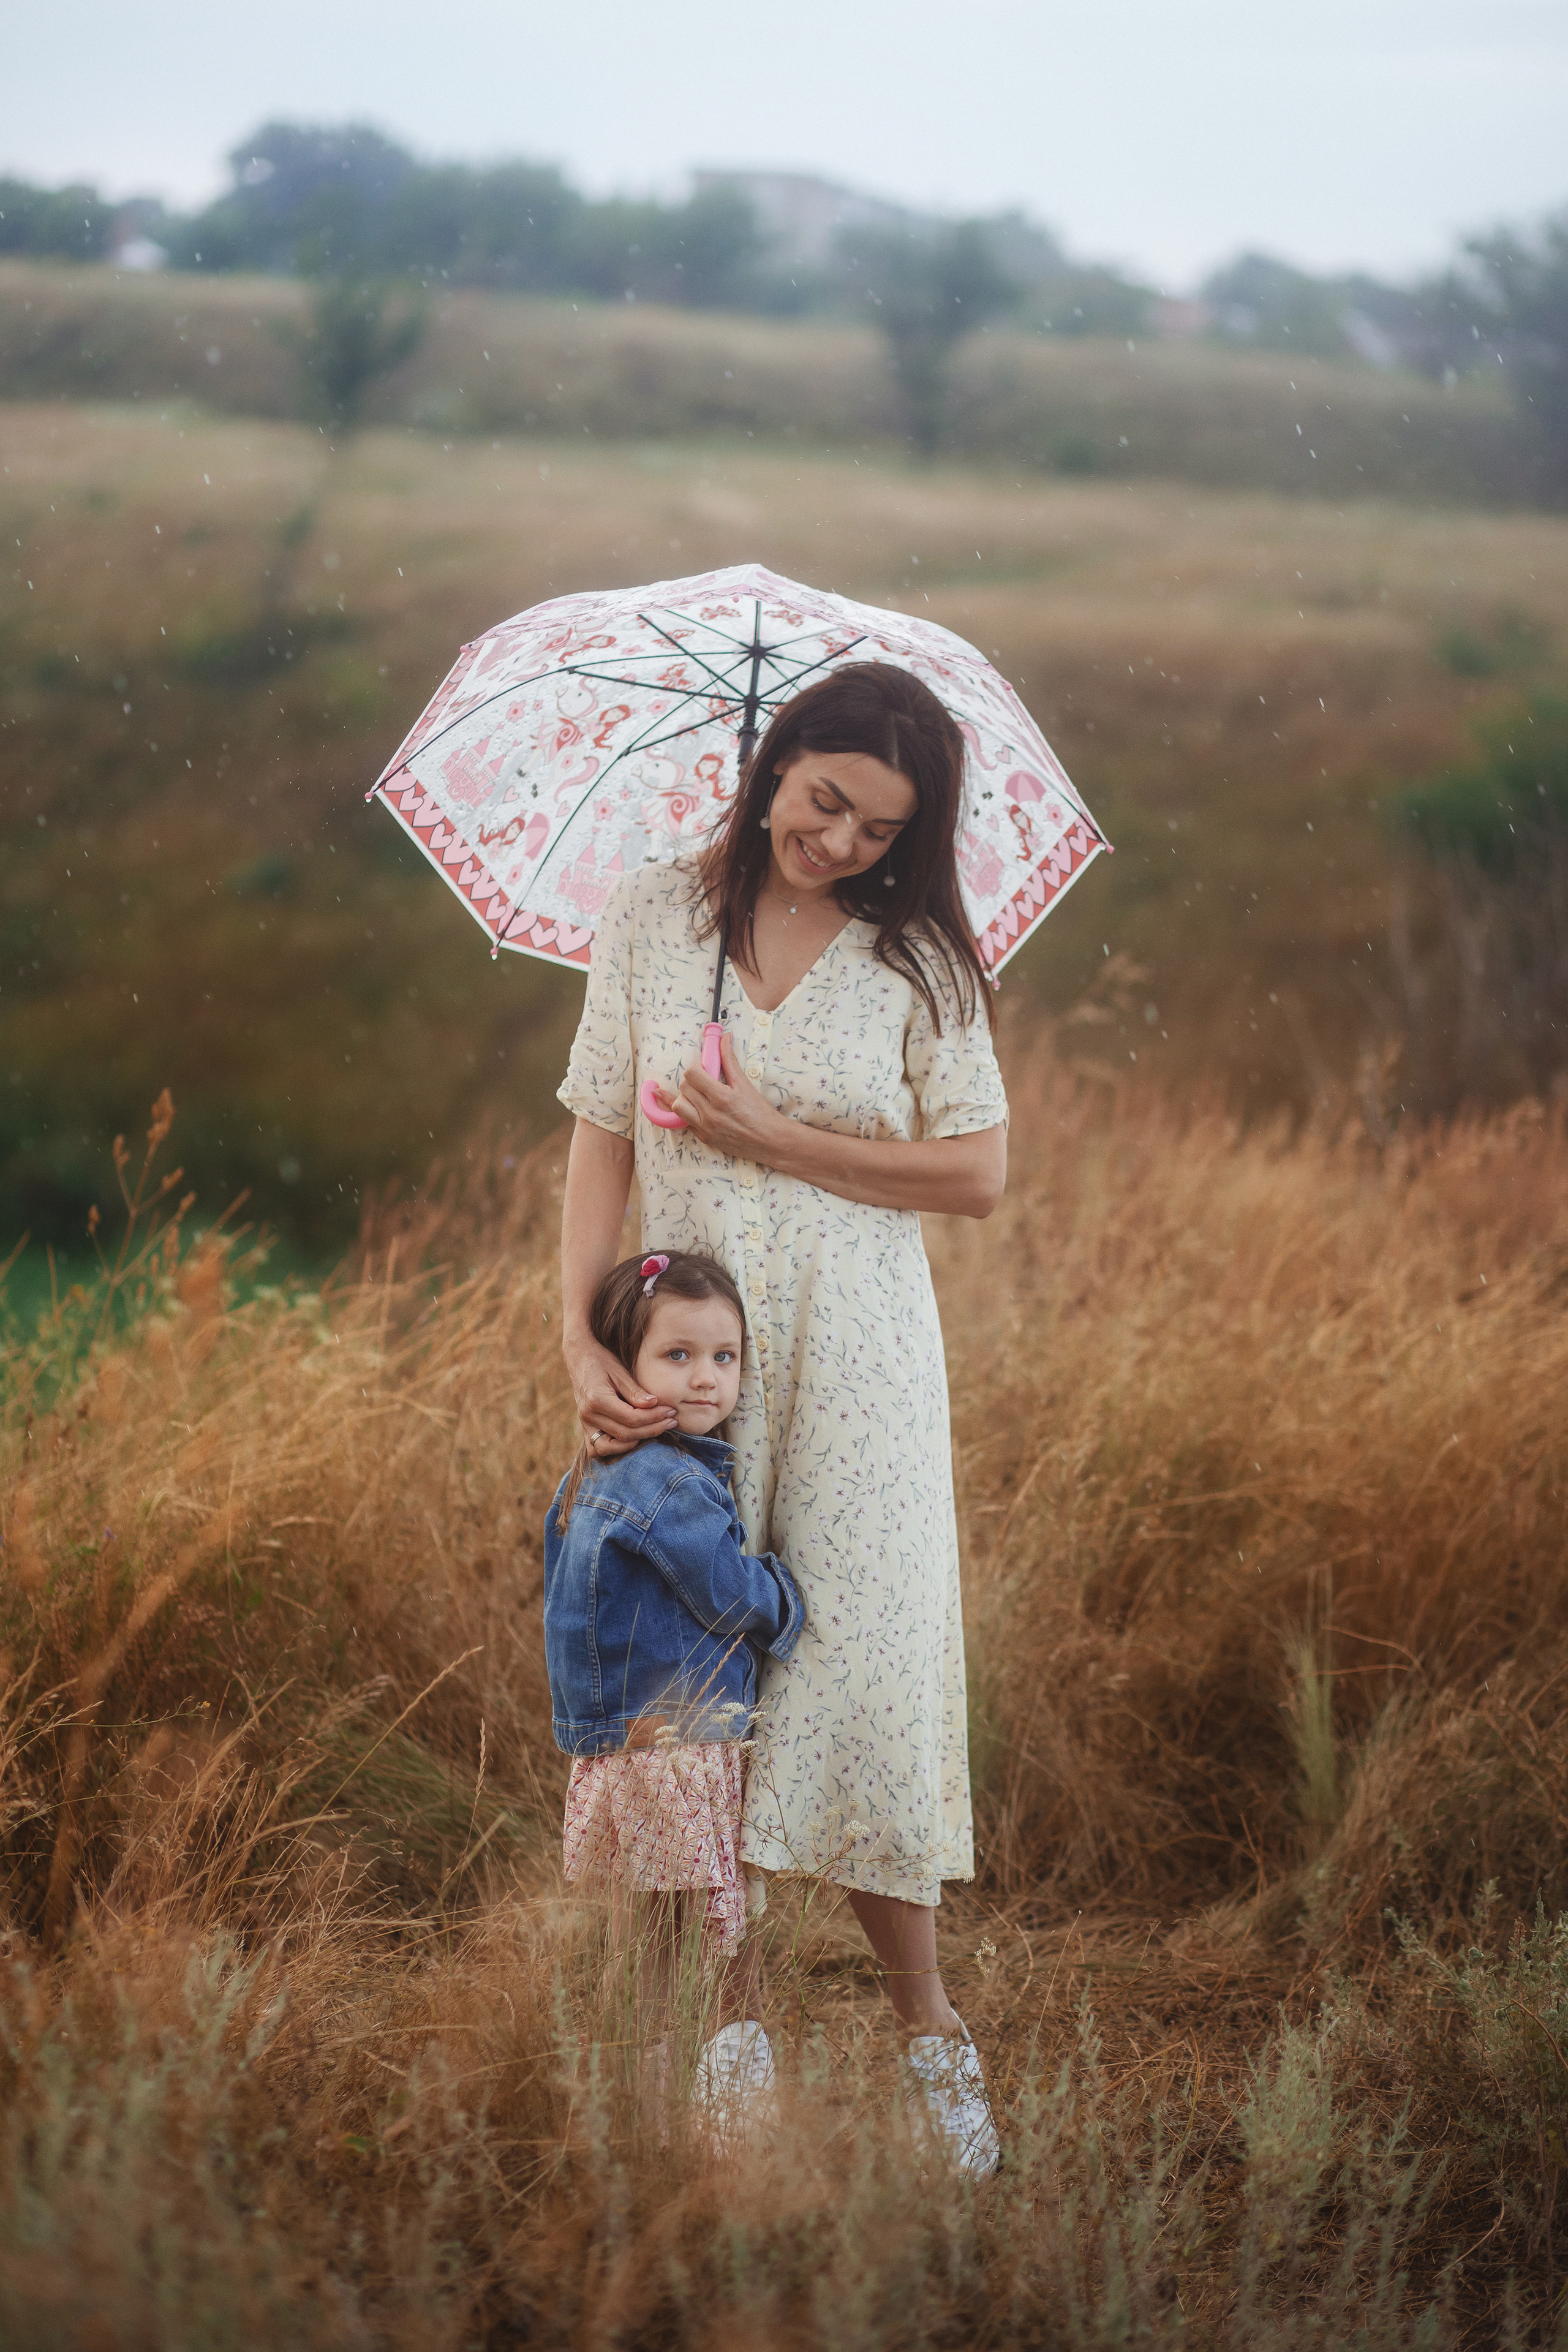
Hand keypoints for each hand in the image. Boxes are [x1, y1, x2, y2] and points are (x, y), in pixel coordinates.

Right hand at [564, 1332, 675, 1456]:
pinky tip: (634, 1438)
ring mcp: (584, 1424)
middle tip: (671, 1420)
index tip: (670, 1410)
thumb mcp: (620, 1371)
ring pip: (610, 1448)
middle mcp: (588, 1415)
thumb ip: (635, 1391)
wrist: (579, 1358)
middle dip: (652, 1429)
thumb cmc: (602, 1360)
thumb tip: (654, 1404)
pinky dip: (615, 1448)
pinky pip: (598, 1449)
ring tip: (655, 1430)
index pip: (631, 1418)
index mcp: (597, 1399)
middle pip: (625, 1434)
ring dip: (635, 1442)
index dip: (654, 1417)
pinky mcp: (585, 1427)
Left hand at [657, 1032, 786, 1161]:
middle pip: (684, 1088)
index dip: (696, 1068)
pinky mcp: (704, 1138)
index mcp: (721, 1097)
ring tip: (699, 1096)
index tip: (705, 1070)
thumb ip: (730, 1060)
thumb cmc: (760, 1112)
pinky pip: (684, 1122)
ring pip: (678, 1106)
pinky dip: (687, 1113)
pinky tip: (693, 1107)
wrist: (769, 1141)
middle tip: (704, 1082)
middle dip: (692, 1081)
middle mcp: (710, 1114)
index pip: (691, 1074)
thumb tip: (725, 1038)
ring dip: (685, 1097)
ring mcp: (705, 1128)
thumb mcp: (745, 1084)